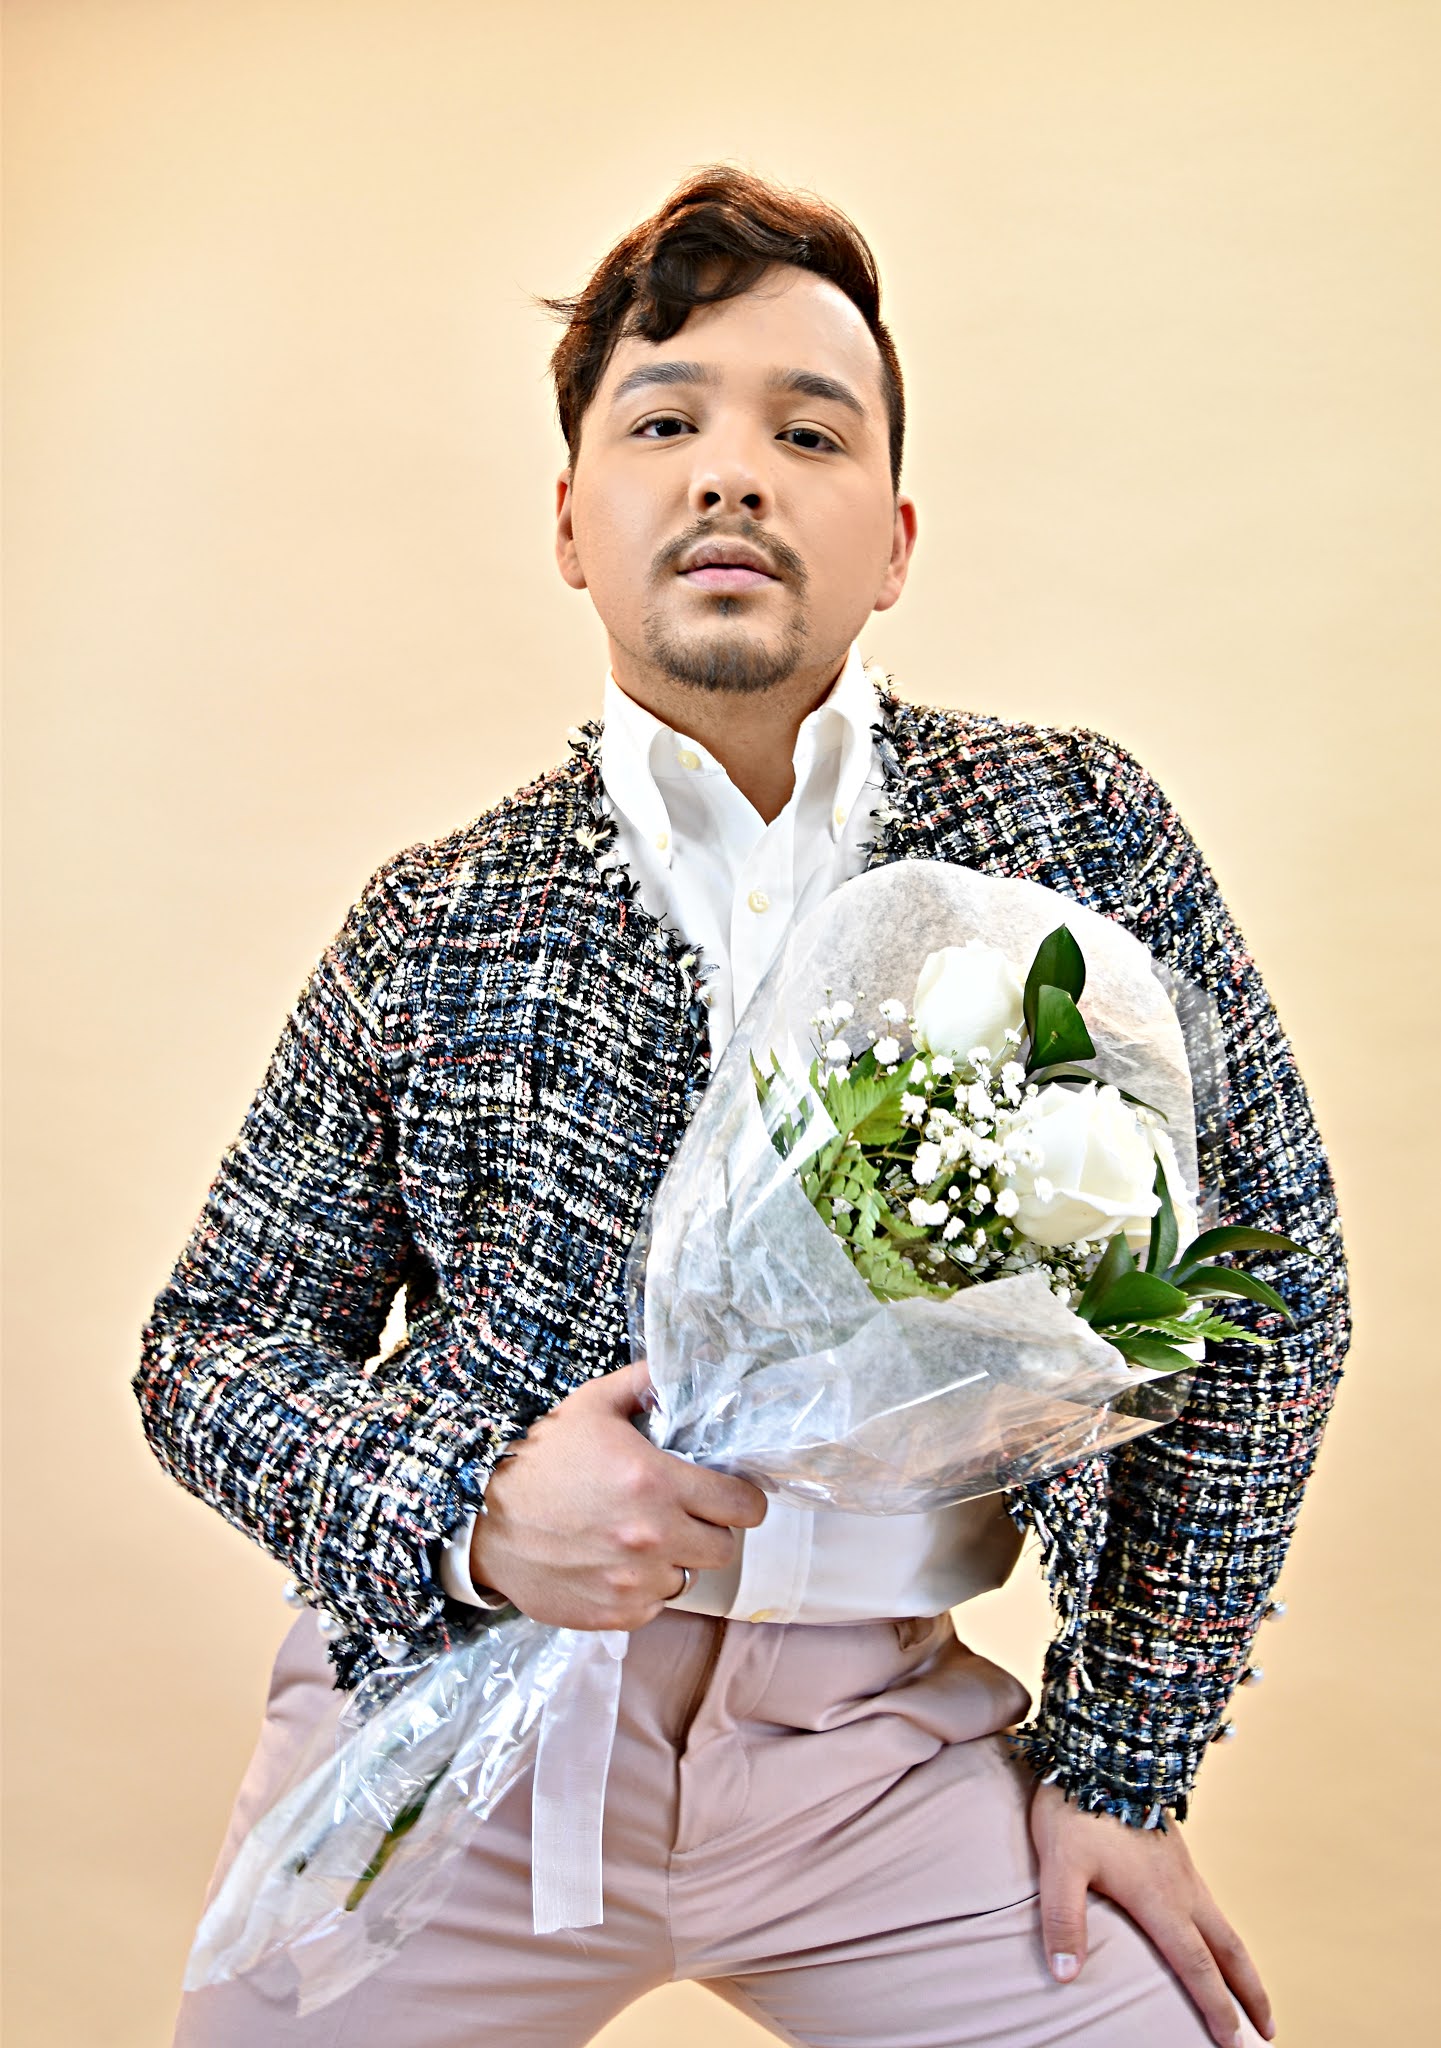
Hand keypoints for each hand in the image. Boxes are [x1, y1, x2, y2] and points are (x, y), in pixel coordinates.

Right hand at [470, 1364, 768, 1630]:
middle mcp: (654, 1537)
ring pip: (689, 1577)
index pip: (742, 1506)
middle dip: (712, 1529)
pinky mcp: (616, 1614)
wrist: (483, 1523)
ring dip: (675, 1560)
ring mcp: (635, 1582)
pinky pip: (655, 1605)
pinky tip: (617, 1564)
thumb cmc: (538, 1462)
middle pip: (725, 1548)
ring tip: (643, 1539)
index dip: (743, 1500)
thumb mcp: (589, 1407)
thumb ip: (642, 1384)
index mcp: (656, 1482)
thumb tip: (681, 1366)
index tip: (731, 1496)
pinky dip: (644, 1588)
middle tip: (686, 1515)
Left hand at [1030, 1780, 1273, 2046]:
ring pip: (1223, 1924)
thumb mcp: (1058, 1864)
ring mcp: (1182, 1866)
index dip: (1217, 2009)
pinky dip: (1223, 1933)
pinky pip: (1209, 1901)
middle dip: (1250, 1994)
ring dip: (1241, 1964)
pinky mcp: (1174, 1849)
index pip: (1196, 1967)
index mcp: (1159, 1898)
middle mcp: (1181, 1886)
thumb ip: (1062, 1919)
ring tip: (1250, 1994)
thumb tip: (1066, 1976)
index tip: (1236, 2046)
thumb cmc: (1074, 1805)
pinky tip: (1210, 1934)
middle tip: (1269, 2033)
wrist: (1098, 1745)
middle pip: (1228, 1951)